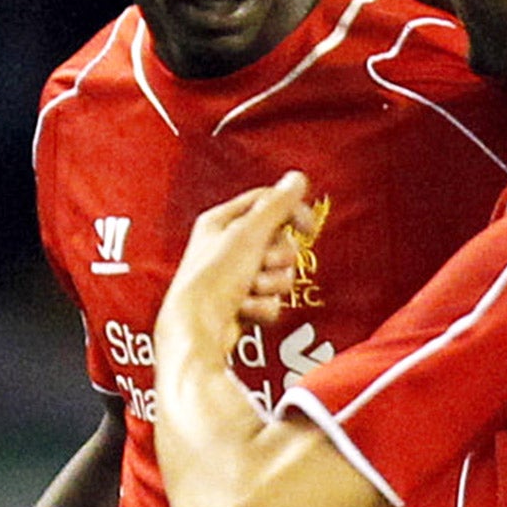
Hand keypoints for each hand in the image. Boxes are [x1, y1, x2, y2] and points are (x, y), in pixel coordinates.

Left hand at [161, 172, 317, 357]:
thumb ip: (277, 206)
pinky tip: (245, 308)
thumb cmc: (212, 281)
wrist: (199, 328)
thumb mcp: (249, 235)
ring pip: (279, 275)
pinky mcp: (244, 303)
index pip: (267, 203)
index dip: (291, 212)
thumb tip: (297, 179)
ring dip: (271, 284)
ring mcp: (236, 277)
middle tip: (263, 264)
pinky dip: (263, 307)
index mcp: (222, 221)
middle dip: (278, 258)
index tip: (308, 226)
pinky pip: (272, 301)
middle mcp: (227, 246)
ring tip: (250, 289)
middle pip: (280, 242)